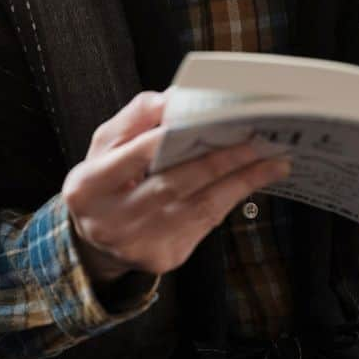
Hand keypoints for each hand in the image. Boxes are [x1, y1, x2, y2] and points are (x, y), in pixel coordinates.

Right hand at [62, 90, 291, 285]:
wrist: (96, 240)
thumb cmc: (105, 183)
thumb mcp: (103, 147)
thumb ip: (133, 119)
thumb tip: (171, 100)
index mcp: (88, 188)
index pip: (133, 156)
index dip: (170, 137)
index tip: (207, 120)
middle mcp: (110, 222)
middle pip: (173, 186)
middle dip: (219, 160)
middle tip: (255, 141)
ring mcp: (138, 244)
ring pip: (197, 208)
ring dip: (239, 182)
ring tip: (270, 161)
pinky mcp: (164, 258)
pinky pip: (204, 224)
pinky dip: (230, 199)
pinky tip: (251, 181)